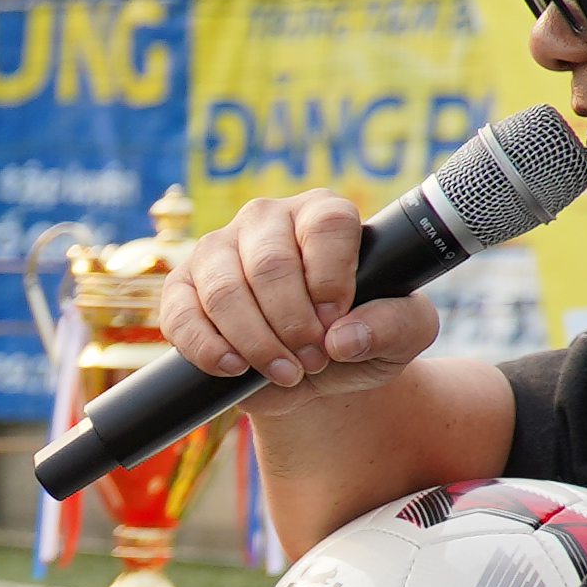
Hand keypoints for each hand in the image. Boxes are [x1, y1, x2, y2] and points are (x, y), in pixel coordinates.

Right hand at [162, 190, 441, 407]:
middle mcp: (267, 220)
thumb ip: (396, 325)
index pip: (327, 225)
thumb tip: (343, 337)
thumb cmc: (360, 338)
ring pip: (225, 292)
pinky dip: (208, 350)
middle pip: (270, 264)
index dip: (331, 278)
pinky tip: (236, 368)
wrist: (310, 373)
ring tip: (285, 372)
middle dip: (292, 323)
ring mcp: (217, 250)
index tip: (335, 321)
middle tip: (313, 361)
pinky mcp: (180, 288)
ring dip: (256, 342)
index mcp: (324, 213)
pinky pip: (181, 316)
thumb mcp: (406, 333)